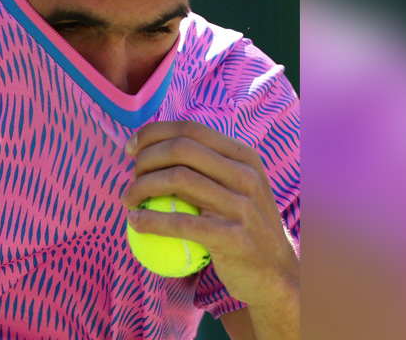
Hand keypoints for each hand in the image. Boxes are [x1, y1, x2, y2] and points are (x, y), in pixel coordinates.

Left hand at [120, 120, 298, 308]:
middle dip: (145, 158)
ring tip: (128, 199)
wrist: (277, 275)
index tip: (131, 147)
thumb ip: (208, 167)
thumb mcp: (239, 188)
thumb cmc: (244, 228)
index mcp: (244, 156)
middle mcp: (246, 175)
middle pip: (181, 149)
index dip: (154, 133)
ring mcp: (242, 205)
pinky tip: (134, 223)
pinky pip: (179, 222)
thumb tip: (154, 148)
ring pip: (177, 179)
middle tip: (131, 176)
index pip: (191, 130)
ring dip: (141, 187)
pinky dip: (149, 221)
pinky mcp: (232, 236)